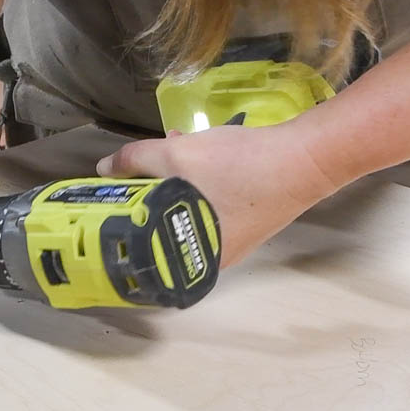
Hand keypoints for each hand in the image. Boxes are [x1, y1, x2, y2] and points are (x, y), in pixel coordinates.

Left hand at [96, 122, 341, 265]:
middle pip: (164, 228)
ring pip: (186, 212)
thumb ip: (136, 161)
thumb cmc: (240, 166)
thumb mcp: (178, 156)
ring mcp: (234, 242)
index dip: (123, 222)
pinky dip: (197, 182)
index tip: (111, 198)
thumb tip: (104, 168)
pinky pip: (209, 205)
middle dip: (148, 194)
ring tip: (168, 150)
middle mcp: (214, 260)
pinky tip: (195, 154)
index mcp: (196, 259)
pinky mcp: (247, 222)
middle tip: (139, 170)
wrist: (305, 157)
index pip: (143, 250)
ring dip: (173, 181)